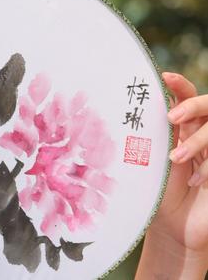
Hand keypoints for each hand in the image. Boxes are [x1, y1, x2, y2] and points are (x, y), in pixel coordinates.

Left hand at [136, 72, 207, 278]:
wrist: (173, 230)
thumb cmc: (154, 194)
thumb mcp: (144, 161)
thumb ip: (139, 138)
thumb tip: (107, 110)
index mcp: (180, 129)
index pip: (187, 96)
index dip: (179, 85)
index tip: (163, 77)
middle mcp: (200, 136)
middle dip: (192, 105)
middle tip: (171, 117)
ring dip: (197, 140)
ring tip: (175, 158)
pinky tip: (196, 180)